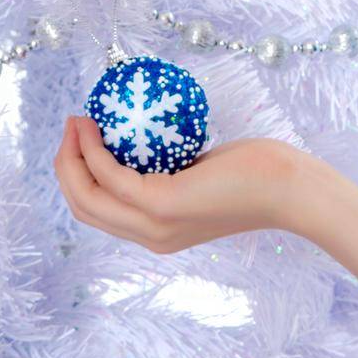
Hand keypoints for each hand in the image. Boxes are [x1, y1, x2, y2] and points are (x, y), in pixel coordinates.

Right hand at [53, 115, 303, 252]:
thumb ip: (175, 170)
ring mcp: (155, 224)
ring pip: (87, 197)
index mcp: (157, 233)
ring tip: (77, 122)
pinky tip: (95, 128)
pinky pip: (113, 178)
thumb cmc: (257, 175)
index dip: (78, 177)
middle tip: (71, 125)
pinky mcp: (165, 204)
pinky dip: (95, 152)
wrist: (292, 190)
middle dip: (65, 165)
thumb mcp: (204, 174)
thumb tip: (153, 142)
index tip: (79, 139)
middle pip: (82, 206)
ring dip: (72, 157)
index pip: (99, 212)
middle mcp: (150, 236)